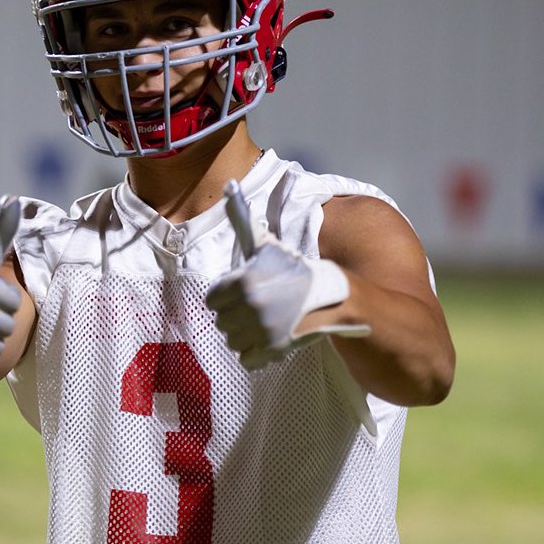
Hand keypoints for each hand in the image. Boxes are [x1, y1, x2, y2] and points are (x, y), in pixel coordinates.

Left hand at [206, 180, 368, 369]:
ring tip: (262, 322)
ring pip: (233, 341)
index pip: (212, 299)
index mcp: (243, 282)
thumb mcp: (265, 242)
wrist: (331, 296)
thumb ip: (242, 219)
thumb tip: (228, 185)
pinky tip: (268, 337)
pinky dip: (255, 352)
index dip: (226, 295)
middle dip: (236, 314)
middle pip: (222, 321)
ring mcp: (261, 332)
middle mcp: (249, 308)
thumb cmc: (295, 267)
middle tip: (257, 306)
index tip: (243, 291)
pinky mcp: (272, 351)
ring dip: (244, 334)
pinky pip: (247, 359)